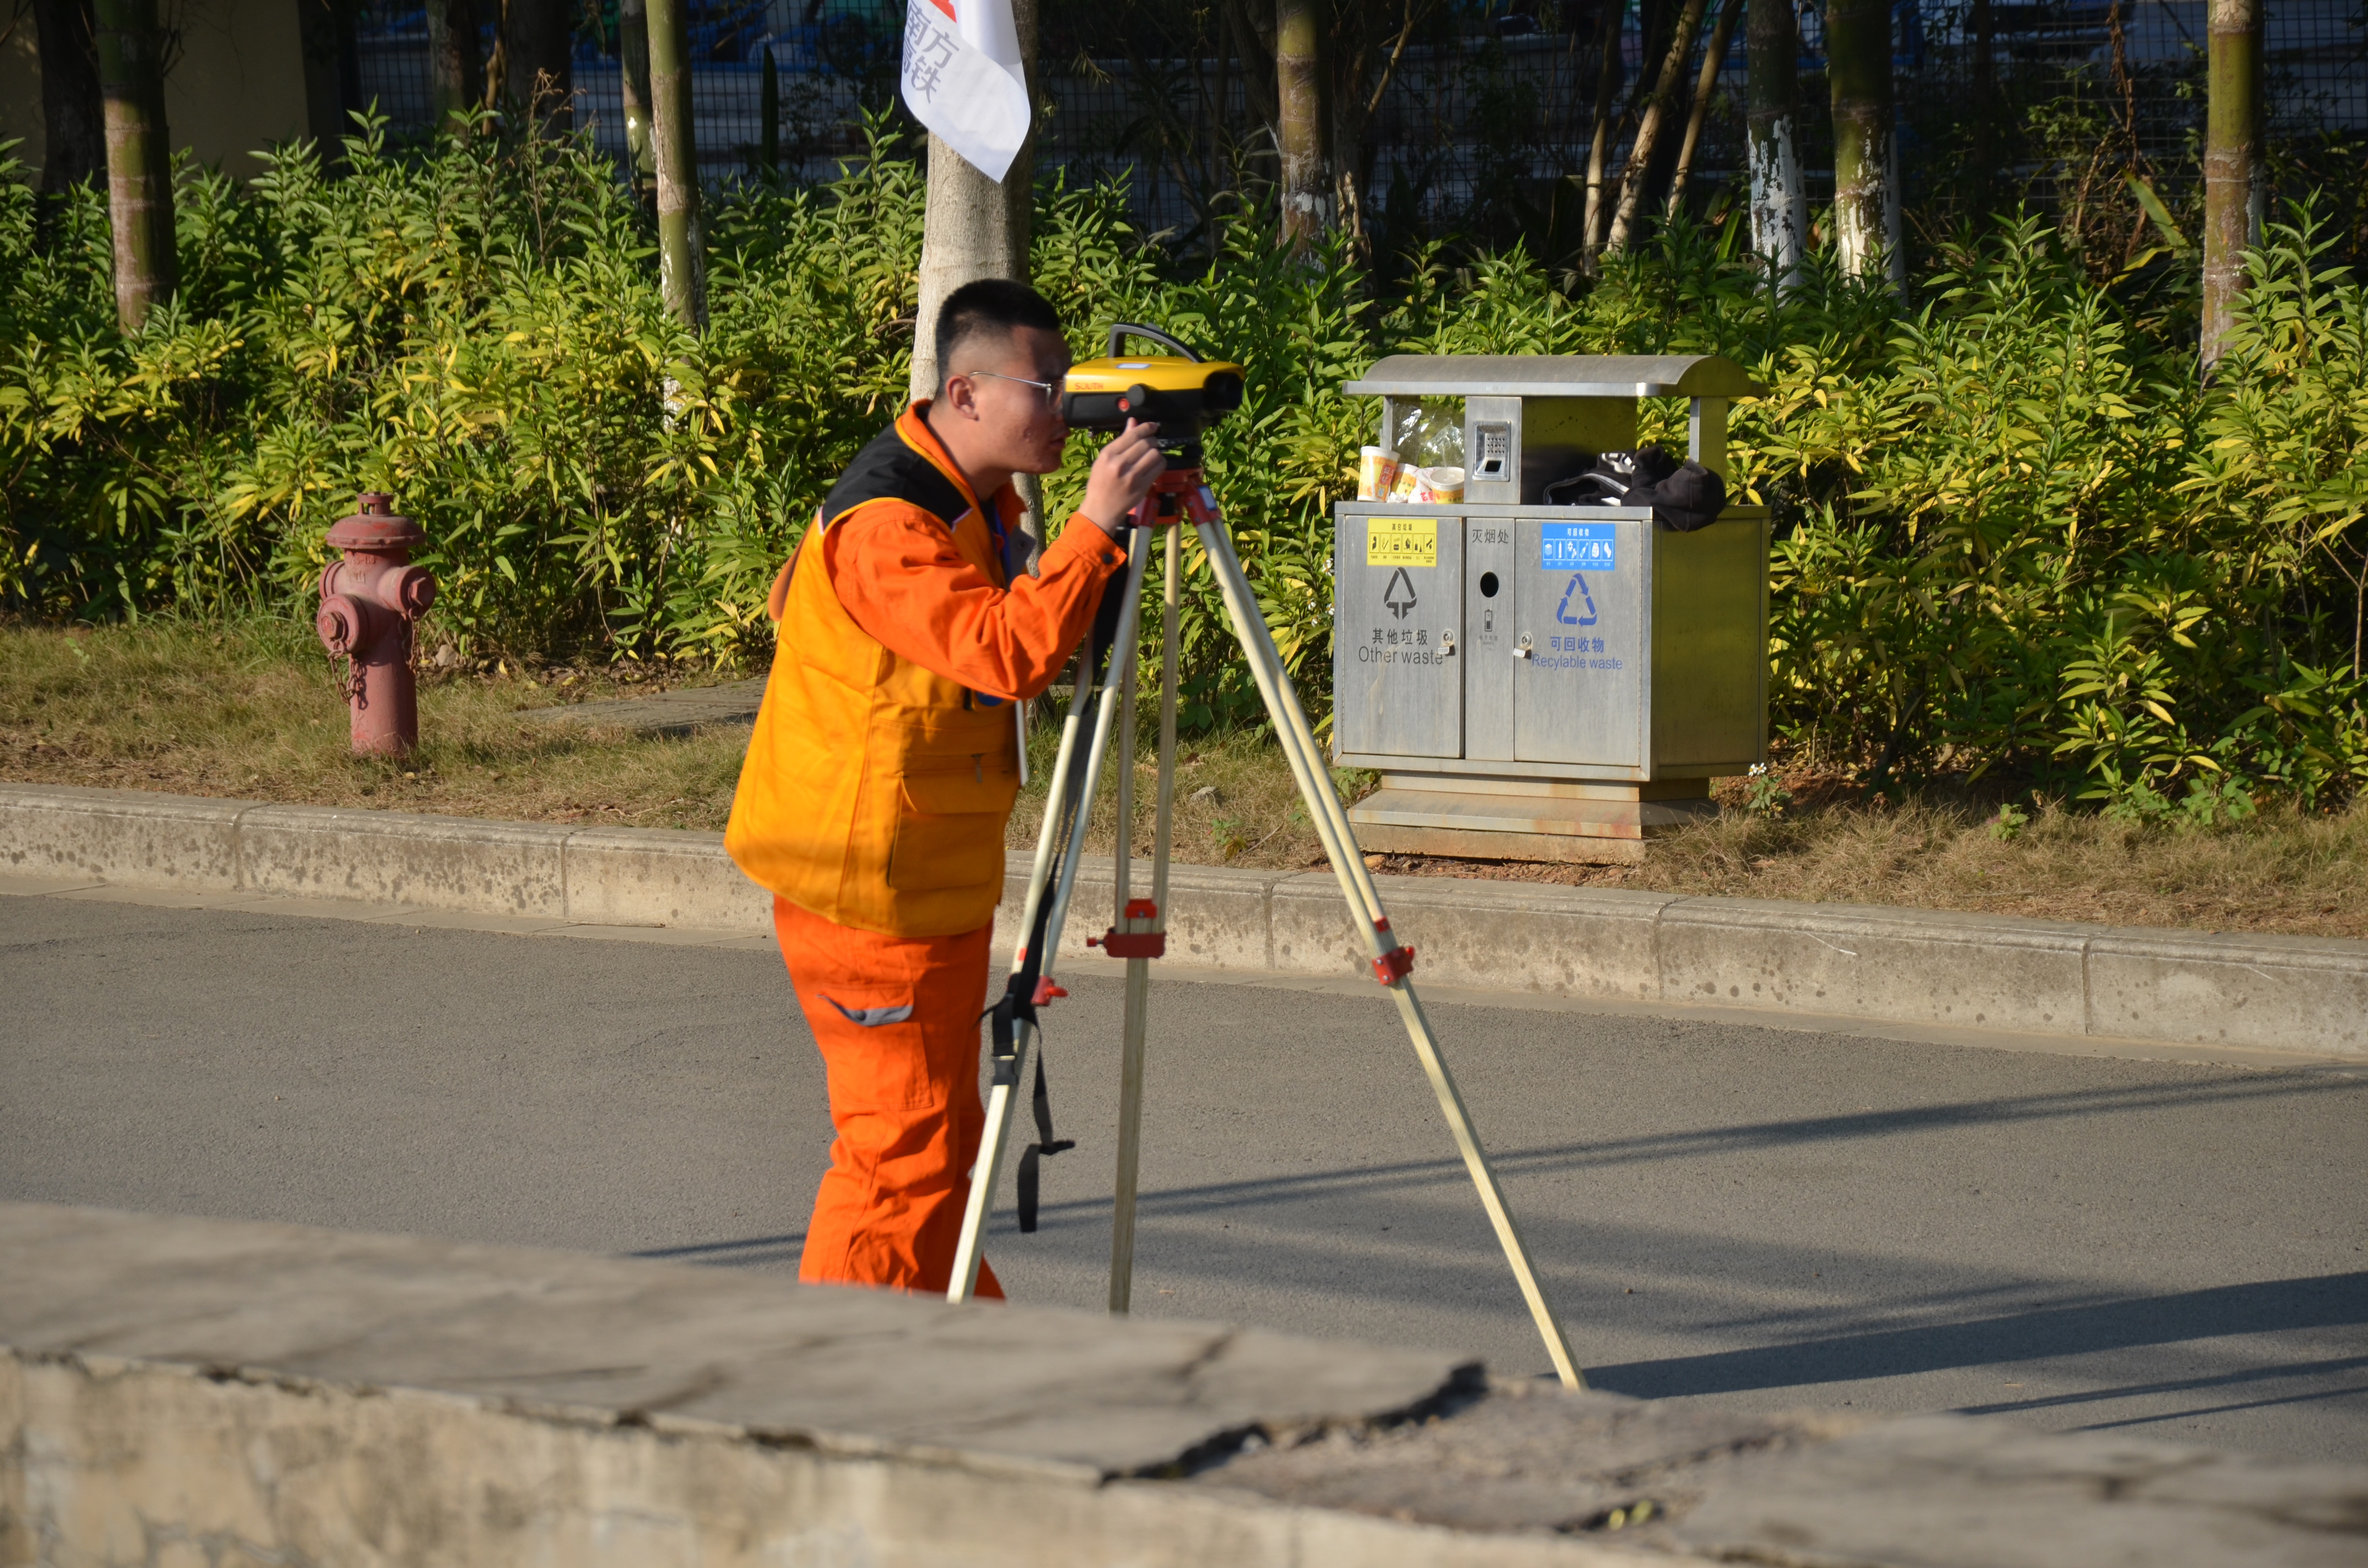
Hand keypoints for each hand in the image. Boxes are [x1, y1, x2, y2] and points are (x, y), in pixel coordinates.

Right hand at [1079, 420, 1166, 536]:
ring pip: (1154, 454)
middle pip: (1146, 443)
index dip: (1146, 428)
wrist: (1101, 509)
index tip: (1153, 426)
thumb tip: (1133, 422)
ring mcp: (1132, 476)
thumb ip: (1120, 441)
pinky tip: (1154, 465)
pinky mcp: (1143, 486)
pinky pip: (1159, 467)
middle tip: (1151, 444)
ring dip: (1156, 452)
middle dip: (1152, 441)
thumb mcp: (1104, 460)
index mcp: (1108, 454)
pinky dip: (1160, 463)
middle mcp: (1119, 463)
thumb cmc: (1100, 483)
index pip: (1133, 435)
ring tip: (1151, 456)